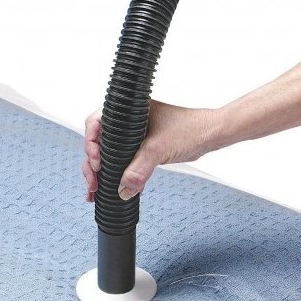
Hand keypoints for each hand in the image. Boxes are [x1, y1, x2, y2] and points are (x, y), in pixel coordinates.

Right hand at [82, 100, 219, 201]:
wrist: (210, 135)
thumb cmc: (190, 128)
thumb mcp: (158, 149)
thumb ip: (138, 170)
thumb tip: (123, 190)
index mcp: (127, 110)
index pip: (95, 124)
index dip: (90, 144)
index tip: (96, 162)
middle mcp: (128, 121)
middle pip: (98, 143)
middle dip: (92, 165)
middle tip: (94, 183)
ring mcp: (135, 135)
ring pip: (110, 154)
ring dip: (103, 173)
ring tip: (97, 190)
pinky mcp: (143, 148)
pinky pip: (124, 162)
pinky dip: (119, 175)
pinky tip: (115, 189)